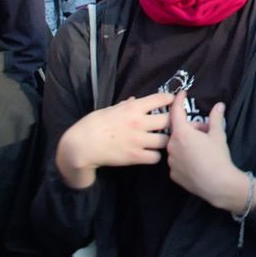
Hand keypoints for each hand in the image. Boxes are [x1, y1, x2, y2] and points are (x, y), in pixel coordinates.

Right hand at [55, 91, 173, 187]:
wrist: (82, 145)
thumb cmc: (94, 124)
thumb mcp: (110, 109)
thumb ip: (126, 105)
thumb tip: (135, 100)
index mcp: (133, 108)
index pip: (161, 99)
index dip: (170, 99)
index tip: (173, 101)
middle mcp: (139, 123)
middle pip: (169, 120)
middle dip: (173, 121)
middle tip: (173, 123)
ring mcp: (138, 141)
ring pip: (166, 140)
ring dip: (165, 140)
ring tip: (162, 140)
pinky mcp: (135, 157)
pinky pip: (155, 157)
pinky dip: (155, 156)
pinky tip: (151, 153)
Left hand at [166, 93, 255, 212]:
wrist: (219, 185)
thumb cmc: (218, 157)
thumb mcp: (218, 135)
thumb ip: (216, 118)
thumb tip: (219, 105)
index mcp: (182, 133)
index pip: (176, 112)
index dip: (179, 101)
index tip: (181, 93)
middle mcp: (172, 146)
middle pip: (179, 130)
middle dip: (191, 128)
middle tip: (206, 131)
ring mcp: (171, 161)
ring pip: (177, 146)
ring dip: (187, 143)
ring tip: (202, 148)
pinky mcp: (173, 174)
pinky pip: (178, 160)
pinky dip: (185, 157)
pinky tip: (197, 162)